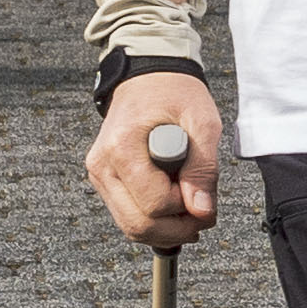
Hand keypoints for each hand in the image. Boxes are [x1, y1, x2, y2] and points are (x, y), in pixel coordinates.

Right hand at [86, 72, 221, 251]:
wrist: (149, 79)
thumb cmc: (174, 93)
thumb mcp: (202, 123)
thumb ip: (203, 168)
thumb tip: (201, 210)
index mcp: (122, 147)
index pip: (154, 203)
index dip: (186, 208)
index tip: (206, 197)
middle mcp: (103, 165)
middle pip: (137, 224)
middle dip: (177, 228)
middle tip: (205, 215)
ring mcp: (100, 175)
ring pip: (130, 226)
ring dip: (166, 228)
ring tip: (192, 210)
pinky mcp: (105, 180)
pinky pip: (127, 214)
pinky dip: (154, 218)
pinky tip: (176, 206)